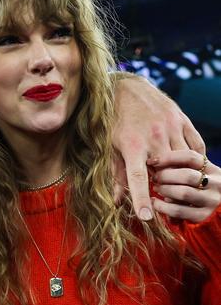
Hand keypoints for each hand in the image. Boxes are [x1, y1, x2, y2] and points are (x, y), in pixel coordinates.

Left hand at [111, 74, 204, 219]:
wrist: (125, 87)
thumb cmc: (113, 119)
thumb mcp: (108, 145)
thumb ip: (115, 174)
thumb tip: (116, 202)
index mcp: (131, 145)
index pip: (137, 178)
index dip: (141, 199)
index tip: (146, 217)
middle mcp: (154, 137)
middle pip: (167, 172)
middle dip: (166, 185)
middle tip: (162, 190)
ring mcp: (171, 127)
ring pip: (185, 160)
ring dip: (181, 173)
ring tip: (173, 178)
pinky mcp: (183, 120)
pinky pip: (196, 146)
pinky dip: (194, 159)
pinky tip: (188, 164)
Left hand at [148, 150, 220, 222]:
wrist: (215, 209)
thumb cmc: (194, 185)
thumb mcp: (194, 171)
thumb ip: (180, 165)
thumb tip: (153, 161)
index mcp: (212, 169)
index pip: (190, 157)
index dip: (168, 158)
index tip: (151, 161)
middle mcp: (215, 184)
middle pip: (187, 175)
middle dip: (165, 176)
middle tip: (154, 178)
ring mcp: (211, 201)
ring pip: (184, 193)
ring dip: (164, 190)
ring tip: (156, 188)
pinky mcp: (203, 215)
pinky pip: (179, 210)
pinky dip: (163, 206)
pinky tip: (154, 202)